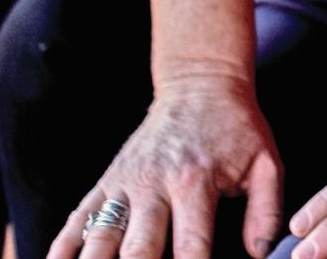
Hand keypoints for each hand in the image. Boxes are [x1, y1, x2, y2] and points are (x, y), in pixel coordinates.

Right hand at [50, 69, 281, 258]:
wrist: (199, 85)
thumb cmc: (235, 130)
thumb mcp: (264, 163)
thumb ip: (265, 210)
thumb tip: (262, 253)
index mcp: (195, 184)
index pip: (191, 246)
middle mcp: (153, 186)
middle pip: (136, 250)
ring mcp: (123, 185)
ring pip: (99, 239)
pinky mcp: (105, 182)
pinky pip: (76, 220)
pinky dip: (61, 249)